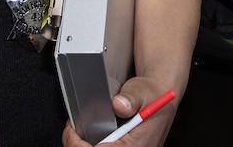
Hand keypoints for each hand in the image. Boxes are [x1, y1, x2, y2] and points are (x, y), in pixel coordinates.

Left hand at [61, 76, 177, 146]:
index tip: (71, 132)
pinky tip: (90, 139)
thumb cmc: (152, 94)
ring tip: (79, 135)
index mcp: (139, 146)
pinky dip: (94, 146)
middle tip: (72, 132)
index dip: (80, 146)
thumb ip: (130, 98)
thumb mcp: (140, 90)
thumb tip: (118, 105)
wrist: (161, 95)